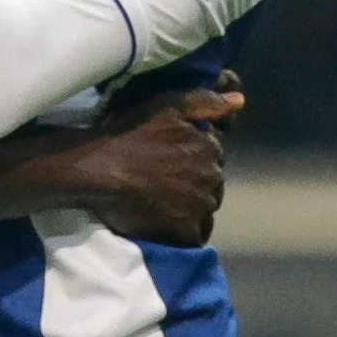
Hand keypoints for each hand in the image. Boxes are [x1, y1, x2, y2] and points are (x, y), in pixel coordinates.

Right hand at [84, 85, 243, 245]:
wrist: (96, 168)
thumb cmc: (128, 133)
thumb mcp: (165, 105)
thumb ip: (205, 101)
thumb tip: (240, 100)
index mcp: (210, 147)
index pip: (214, 156)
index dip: (193, 158)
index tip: (171, 161)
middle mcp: (212, 177)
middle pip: (212, 184)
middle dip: (195, 184)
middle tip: (165, 183)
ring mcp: (199, 206)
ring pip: (205, 210)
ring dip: (191, 208)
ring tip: (164, 205)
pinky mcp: (184, 231)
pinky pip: (194, 236)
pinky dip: (183, 232)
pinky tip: (166, 225)